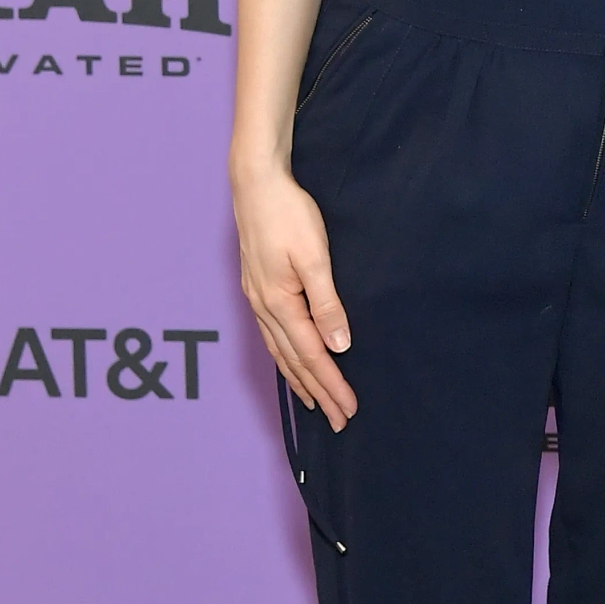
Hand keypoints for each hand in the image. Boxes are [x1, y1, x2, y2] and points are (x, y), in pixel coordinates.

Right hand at [231, 160, 356, 428]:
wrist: (256, 183)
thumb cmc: (288, 214)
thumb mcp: (314, 257)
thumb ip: (327, 304)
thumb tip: (339, 345)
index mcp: (280, 304)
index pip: (312, 356)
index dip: (332, 385)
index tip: (349, 410)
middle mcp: (264, 307)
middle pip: (294, 361)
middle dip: (318, 392)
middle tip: (338, 420)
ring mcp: (257, 299)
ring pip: (280, 351)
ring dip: (299, 379)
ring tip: (314, 402)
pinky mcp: (257, 288)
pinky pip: (272, 335)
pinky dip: (285, 357)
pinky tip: (291, 360)